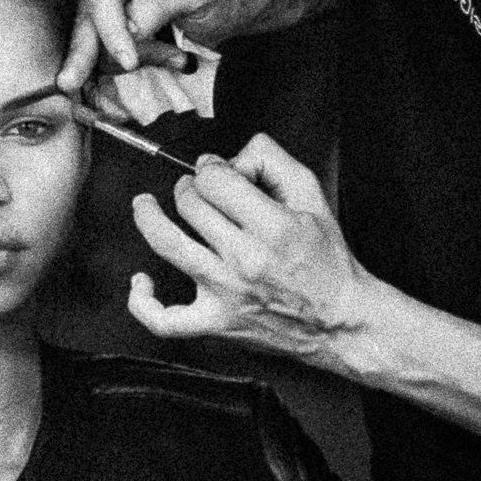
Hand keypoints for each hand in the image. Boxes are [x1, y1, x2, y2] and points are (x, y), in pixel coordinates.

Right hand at [56, 0, 217, 100]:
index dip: (111, 32)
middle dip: (89, 55)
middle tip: (71, 83)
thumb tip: (130, 28)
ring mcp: (105, 13)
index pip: (103, 0)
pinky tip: (169, 57)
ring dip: (143, 57)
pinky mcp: (110, 38)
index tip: (128, 60)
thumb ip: (160, 4)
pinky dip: (141, 64)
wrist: (223, 7)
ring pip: (99, 50)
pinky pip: (110, 61)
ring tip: (177, 52)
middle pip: (87, 27)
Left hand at [127, 133, 368, 361]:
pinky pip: (165, 319)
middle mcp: (245, 260)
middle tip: (200, 189)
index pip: (215, 180)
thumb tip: (229, 157)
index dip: (210, 167)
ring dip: (148, 217)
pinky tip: (141, 280)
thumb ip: (272, 161)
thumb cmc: (326, 261)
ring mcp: (225, 293)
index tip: (215, 170)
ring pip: (168, 245)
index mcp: (273, 228)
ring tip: (145, 205)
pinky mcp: (215, 322)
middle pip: (191, 205)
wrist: (339, 320)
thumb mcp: (313, 196)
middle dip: (190, 187)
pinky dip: (142, 302)